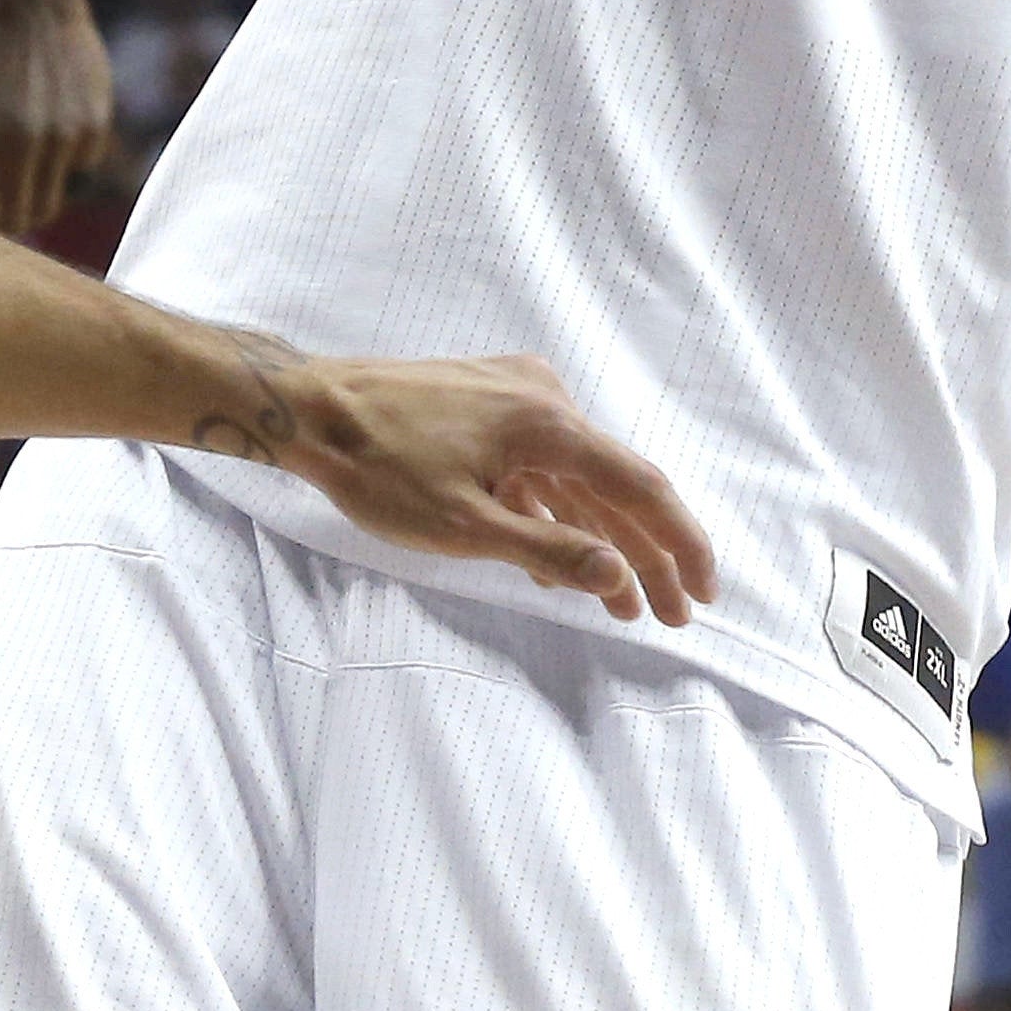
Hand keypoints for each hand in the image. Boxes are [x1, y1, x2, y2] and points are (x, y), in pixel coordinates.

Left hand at [0, 0, 114, 236]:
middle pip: (19, 219)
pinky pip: (81, 167)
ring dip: (37, 189)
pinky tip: (58, 121)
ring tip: (28, 154)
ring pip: (52, 199)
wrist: (35, 6)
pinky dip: (67, 158)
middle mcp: (21, 143)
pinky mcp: (94, 127)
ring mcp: (62, 138)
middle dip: (8, 221)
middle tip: (3, 211)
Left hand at [208, 343, 717, 627]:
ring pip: (577, 477)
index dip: (680, 543)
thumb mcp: (464, 527)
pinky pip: (540, 464)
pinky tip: (562, 560)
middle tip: (671, 616)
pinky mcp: (487, 402)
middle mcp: (544, 398)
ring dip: (600, 538)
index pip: (640, 486)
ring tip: (624, 602)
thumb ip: (548, 552)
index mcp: (548, 423)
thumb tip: (620, 577)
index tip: (703, 592)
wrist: (307, 408)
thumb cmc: (377, 469)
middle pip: (614, 484)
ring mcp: (515, 394)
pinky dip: (556, 512)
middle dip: (646, 554)